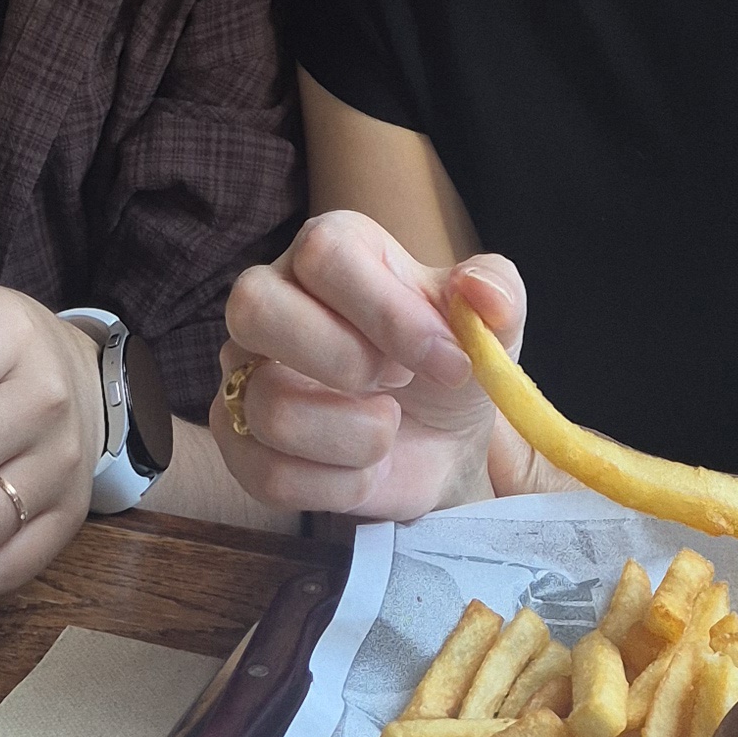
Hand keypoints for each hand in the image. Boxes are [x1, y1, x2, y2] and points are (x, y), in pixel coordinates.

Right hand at [212, 216, 527, 521]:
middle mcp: (271, 299)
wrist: (442, 441)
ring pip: (267, 405)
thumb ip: (497, 293)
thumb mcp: (492, 325)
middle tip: (400, 384)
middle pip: (253, 307)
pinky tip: (366, 470)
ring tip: (389, 430)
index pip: (324, 254)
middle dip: (343, 359)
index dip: (387, 313)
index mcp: (331, 251)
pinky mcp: (240, 441)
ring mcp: (245, 373)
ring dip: (355, 435)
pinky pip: (265, 473)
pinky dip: (337, 485)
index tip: (449, 359)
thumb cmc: (451, 362)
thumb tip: (479, 291)